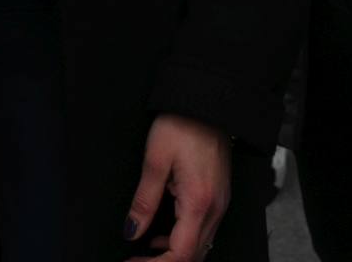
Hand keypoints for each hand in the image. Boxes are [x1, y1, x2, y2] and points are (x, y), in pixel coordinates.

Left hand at [125, 114, 230, 261]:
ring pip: (199, 246)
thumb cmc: (182, 125)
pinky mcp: (217, 198)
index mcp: (199, 203)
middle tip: (135, 261)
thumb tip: (132, 230)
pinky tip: (161, 234)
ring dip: (172, 253)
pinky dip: (182, 240)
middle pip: (192, 256)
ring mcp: (219, 205)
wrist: (207, 105)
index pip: (180, 253)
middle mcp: (215, 209)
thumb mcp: (155, 161)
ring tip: (143, 252)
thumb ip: (144, 201)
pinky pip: (202, 231)